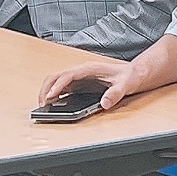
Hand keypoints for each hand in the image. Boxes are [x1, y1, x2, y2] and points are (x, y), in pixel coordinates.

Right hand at [35, 52, 169, 113]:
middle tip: (42, 105)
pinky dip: (53, 95)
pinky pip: (61, 88)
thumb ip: (115, 94)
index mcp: (90, 69)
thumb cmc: (129, 77)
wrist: (134, 74)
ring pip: (56, 82)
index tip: (50, 96)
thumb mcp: (126, 85)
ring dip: (47, 92)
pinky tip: (51, 105)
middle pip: (56, 77)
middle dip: (46, 89)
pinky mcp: (79, 84)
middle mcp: (81, 71)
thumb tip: (105, 103)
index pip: (68, 75)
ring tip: (43, 107)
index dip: (57, 86)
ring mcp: (78, 78)